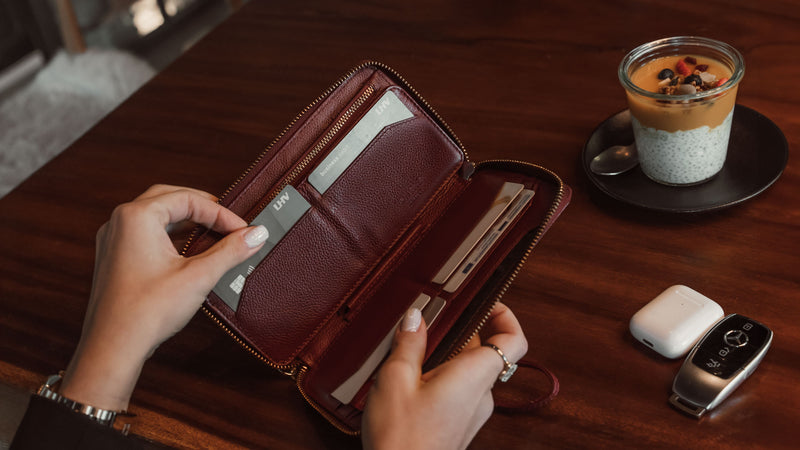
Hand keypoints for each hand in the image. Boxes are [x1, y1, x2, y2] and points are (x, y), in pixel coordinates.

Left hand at [59, 185, 267, 410]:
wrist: (112, 348)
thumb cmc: (146, 312)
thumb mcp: (198, 277)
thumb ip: (230, 251)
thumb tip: (256, 234)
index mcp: (136, 217)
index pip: (188, 199)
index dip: (221, 213)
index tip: (243, 230)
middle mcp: (120, 222)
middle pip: (169, 199)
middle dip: (203, 209)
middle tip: (229, 223)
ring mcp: (114, 241)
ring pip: (157, 217)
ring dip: (187, 222)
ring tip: (214, 236)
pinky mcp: (115, 260)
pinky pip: (146, 235)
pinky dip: (172, 237)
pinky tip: (190, 253)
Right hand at [362, 302, 527, 449]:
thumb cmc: (401, 439)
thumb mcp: (395, 379)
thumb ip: (409, 343)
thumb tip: (416, 316)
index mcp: (473, 376)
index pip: (514, 340)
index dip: (505, 315)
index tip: (484, 301)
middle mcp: (481, 394)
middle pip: (486, 351)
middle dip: (461, 330)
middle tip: (433, 318)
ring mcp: (472, 412)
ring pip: (469, 370)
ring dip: (447, 354)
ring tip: (415, 346)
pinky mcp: (459, 423)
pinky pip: (459, 389)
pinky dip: (441, 375)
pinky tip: (412, 376)